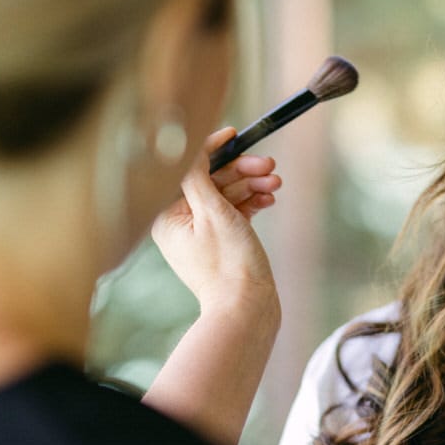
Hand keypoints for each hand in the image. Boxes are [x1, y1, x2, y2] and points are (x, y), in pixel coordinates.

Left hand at [151, 127, 281, 319]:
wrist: (247, 310)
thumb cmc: (228, 264)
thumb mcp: (212, 212)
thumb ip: (197, 176)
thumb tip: (188, 147)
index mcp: (167, 216)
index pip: (188, 170)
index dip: (211, 149)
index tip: (233, 134)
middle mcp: (181, 223)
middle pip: (211, 182)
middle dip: (242, 171)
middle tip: (268, 164)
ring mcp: (202, 234)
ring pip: (227, 196)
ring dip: (252, 185)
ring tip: (276, 183)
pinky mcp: (222, 243)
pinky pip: (235, 213)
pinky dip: (252, 203)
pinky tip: (269, 199)